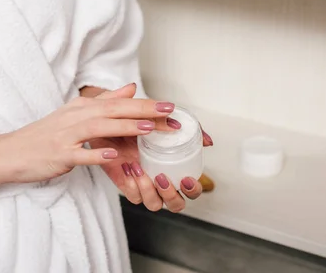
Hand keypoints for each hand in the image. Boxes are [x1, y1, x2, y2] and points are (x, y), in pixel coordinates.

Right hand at [0, 88, 173, 183]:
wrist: (11, 152)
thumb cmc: (45, 135)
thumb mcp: (75, 113)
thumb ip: (105, 100)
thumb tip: (131, 87)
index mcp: (82, 107)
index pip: (119, 103)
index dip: (146, 104)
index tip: (171, 107)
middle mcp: (75, 117)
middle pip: (113, 110)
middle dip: (143, 110)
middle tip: (170, 112)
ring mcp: (65, 136)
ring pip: (99, 128)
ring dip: (124, 127)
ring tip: (149, 129)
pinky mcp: (58, 155)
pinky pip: (79, 154)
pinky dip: (95, 154)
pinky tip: (112, 156)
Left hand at [87, 85, 213, 212]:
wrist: (117, 121)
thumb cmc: (144, 124)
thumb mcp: (170, 122)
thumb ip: (191, 130)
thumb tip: (208, 141)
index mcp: (177, 171)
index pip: (191, 190)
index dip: (193, 190)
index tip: (186, 179)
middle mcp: (163, 182)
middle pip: (176, 204)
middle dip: (171, 196)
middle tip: (162, 178)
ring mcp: (145, 186)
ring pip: (154, 204)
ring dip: (148, 190)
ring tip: (140, 168)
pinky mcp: (128, 186)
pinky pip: (133, 196)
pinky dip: (132, 184)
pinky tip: (129, 167)